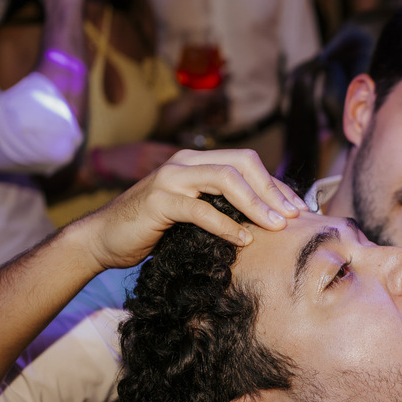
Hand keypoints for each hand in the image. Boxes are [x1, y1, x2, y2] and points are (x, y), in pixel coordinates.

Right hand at [71, 149, 306, 270]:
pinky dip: (226, 224)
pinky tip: (243, 240)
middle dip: (272, 190)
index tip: (298, 209)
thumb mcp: (195, 213)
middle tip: (293, 216)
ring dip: (256, 203)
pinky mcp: (158, 201)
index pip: (248, 164)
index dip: (276, 185)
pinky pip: (200, 209)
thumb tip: (268, 218)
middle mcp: (185, 162)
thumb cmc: (154, 230)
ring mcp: (170, 178)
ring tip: (275, 226)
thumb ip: (223, 207)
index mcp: (198, 161)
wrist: (103, 240)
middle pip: (243, 164)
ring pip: (225, 179)